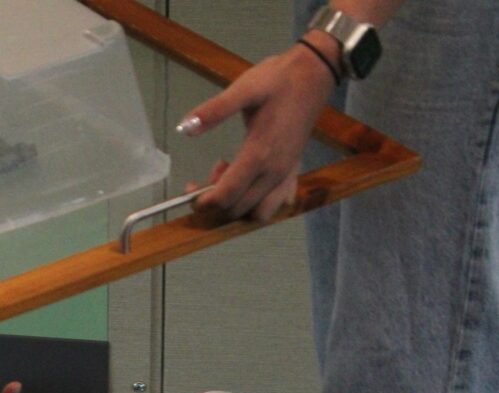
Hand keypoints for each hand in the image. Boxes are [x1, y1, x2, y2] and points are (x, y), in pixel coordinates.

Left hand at [180, 44, 335, 222]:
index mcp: (258, 155)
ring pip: (257, 213)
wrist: (314, 73)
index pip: (226, 196)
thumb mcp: (243, 89)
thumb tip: (184, 127)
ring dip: (237, 204)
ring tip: (230, 176)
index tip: (189, 189)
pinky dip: (257, 203)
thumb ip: (214, 110)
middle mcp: (273, 173)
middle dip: (216, 201)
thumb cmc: (278, 80)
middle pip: (237, 209)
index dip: (203, 201)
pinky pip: (274, 205)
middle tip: (209, 172)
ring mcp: (285, 175)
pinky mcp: (292, 173)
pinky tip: (250, 182)